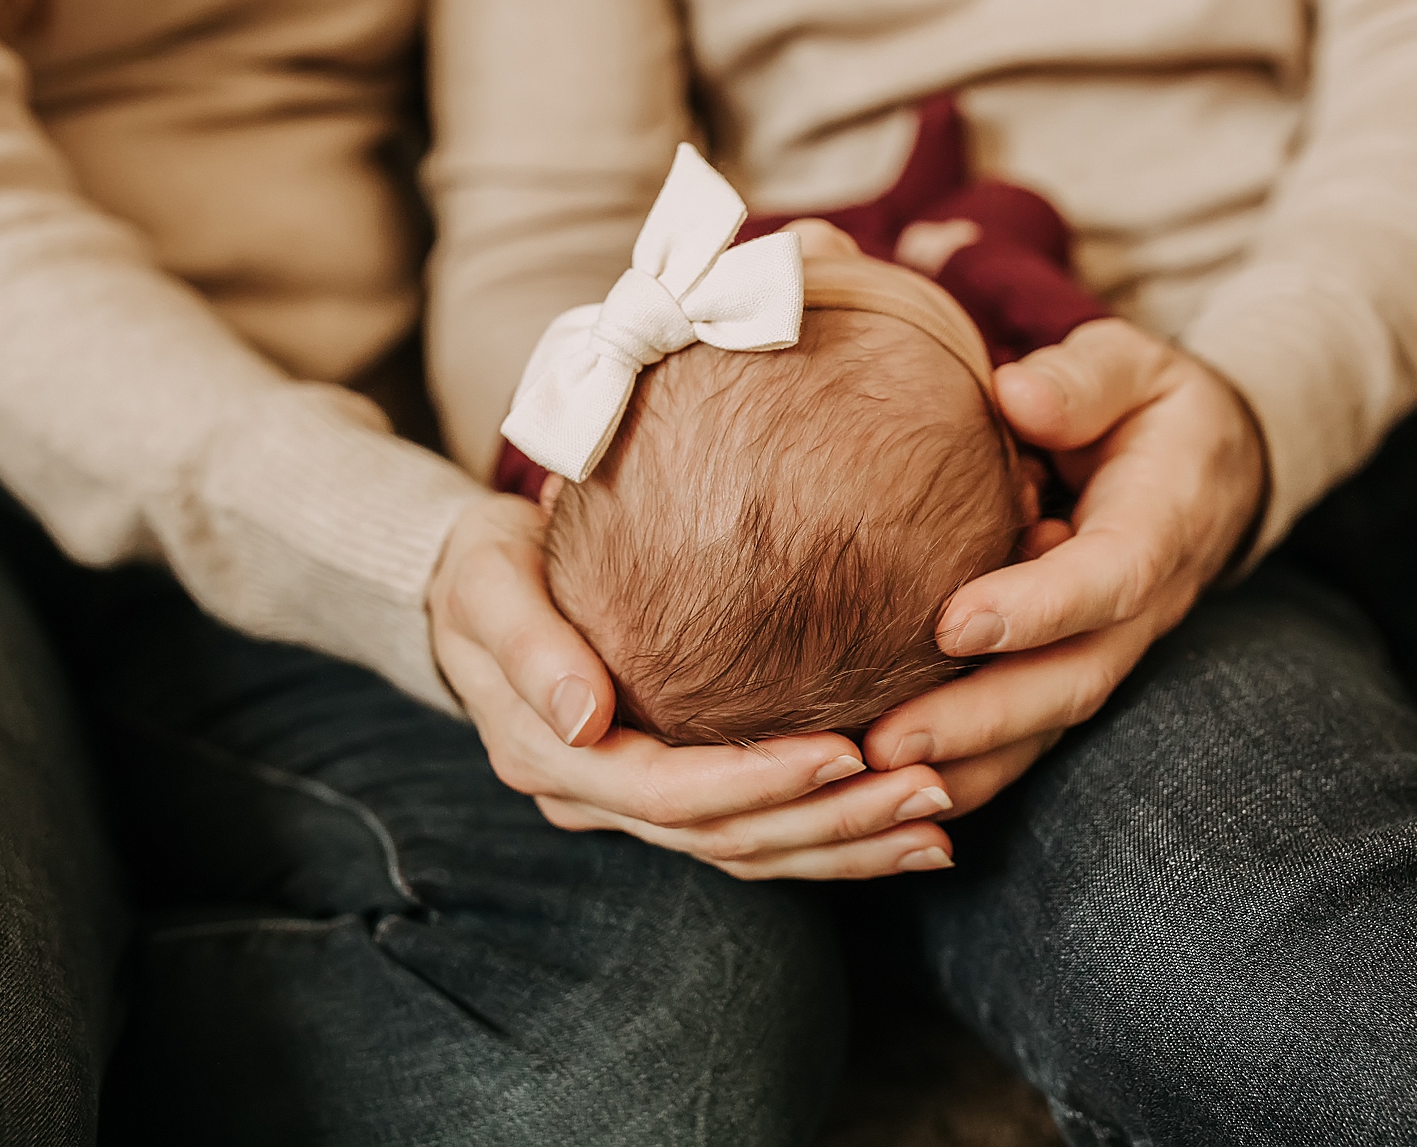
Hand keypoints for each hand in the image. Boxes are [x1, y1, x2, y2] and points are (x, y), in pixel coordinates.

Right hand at [429, 492, 957, 877]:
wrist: (476, 587)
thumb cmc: (487, 566)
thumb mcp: (484, 582)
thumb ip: (527, 644)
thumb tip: (581, 717)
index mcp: (550, 756)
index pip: (667, 792)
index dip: (757, 781)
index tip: (847, 750)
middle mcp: (595, 799)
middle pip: (725, 837)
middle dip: (831, 822)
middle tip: (931, 791)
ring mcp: (634, 807)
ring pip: (750, 851)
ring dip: (848, 844)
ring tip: (939, 822)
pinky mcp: (675, 794)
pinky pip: (756, 836)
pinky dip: (831, 839)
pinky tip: (905, 830)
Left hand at [861, 318, 1267, 811]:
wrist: (1209, 469)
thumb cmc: (1150, 410)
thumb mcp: (1135, 367)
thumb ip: (1084, 379)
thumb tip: (1017, 396)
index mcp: (1160, 523)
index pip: (1108, 578)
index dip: (1039, 608)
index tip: (955, 624)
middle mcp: (1141, 606)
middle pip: (1071, 680)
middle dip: (980, 720)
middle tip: (886, 743)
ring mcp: (1108, 647)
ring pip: (1045, 726)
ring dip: (962, 763)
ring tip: (866, 780)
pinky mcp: (1069, 667)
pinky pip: (1024, 732)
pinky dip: (962, 766)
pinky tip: (882, 786)